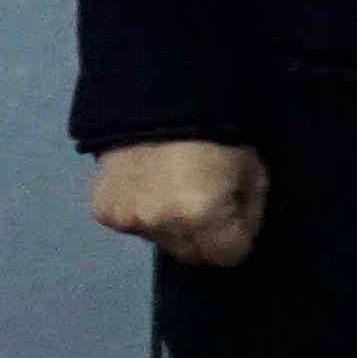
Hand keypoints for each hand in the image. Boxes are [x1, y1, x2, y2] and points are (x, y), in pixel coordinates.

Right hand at [89, 140, 264, 270]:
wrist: (157, 100)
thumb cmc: (218, 133)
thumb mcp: (252, 171)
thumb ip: (248, 212)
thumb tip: (239, 234)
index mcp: (203, 218)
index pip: (228, 257)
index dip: (237, 238)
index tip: (235, 218)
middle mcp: (161, 227)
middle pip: (191, 254)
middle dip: (204, 238)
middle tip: (206, 203)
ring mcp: (128, 221)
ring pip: (160, 241)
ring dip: (170, 226)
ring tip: (174, 189)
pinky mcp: (104, 211)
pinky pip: (132, 225)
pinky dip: (142, 212)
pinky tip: (147, 184)